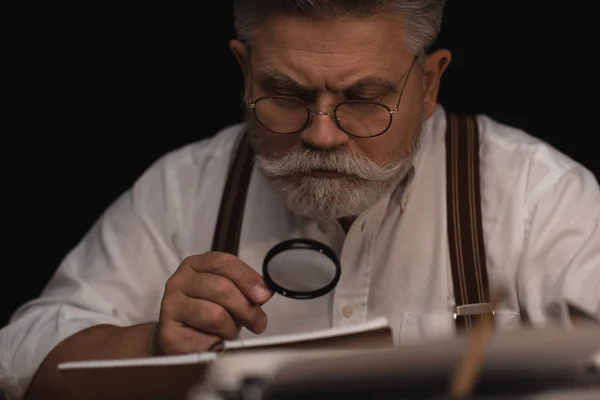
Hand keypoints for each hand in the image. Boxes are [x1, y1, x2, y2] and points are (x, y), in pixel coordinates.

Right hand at [155, 252, 273, 354]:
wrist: (179, 340)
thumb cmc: (208, 313)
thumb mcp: (229, 295)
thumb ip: (246, 290)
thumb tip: (264, 293)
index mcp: (195, 265)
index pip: (223, 262)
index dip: (247, 278)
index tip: (264, 296)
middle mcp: (179, 281)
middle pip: (222, 288)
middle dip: (246, 308)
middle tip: (258, 323)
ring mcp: (169, 306)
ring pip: (215, 315)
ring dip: (230, 328)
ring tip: (229, 332)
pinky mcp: (168, 332)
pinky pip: (205, 340)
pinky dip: (217, 344)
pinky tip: (213, 342)